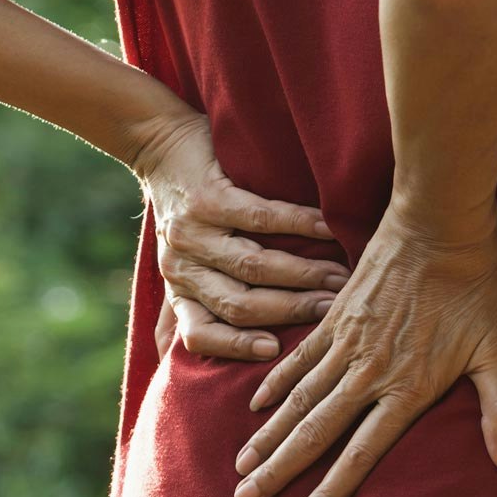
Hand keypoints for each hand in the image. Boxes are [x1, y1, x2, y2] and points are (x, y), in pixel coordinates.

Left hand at [131, 109, 352, 361]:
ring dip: (302, 274)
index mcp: (178, 288)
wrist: (158, 144)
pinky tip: (326, 229)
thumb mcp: (184, 257)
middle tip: (333, 311)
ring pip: (252, 266)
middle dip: (292, 310)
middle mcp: (181, 266)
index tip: (274, 352)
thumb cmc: (185, 207)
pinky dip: (299, 225)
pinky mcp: (209, 197)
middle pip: (239, 304)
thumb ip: (204, 295)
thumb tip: (243, 341)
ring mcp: (193, 233)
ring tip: (338, 277)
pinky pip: (260, 217)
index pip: (200, 332)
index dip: (235, 346)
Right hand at [231, 199, 496, 496]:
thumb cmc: (476, 285)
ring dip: (268, 433)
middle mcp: (368, 372)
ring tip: (241, 463)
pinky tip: (256, 403)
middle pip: (315, 431)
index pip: (361, 453)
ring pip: (299, 398)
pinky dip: (275, 382)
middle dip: (279, 470)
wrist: (441, 222)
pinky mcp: (337, 316)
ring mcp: (347, 342)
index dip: (330, 491)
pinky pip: (299, 356)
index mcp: (406, 388)